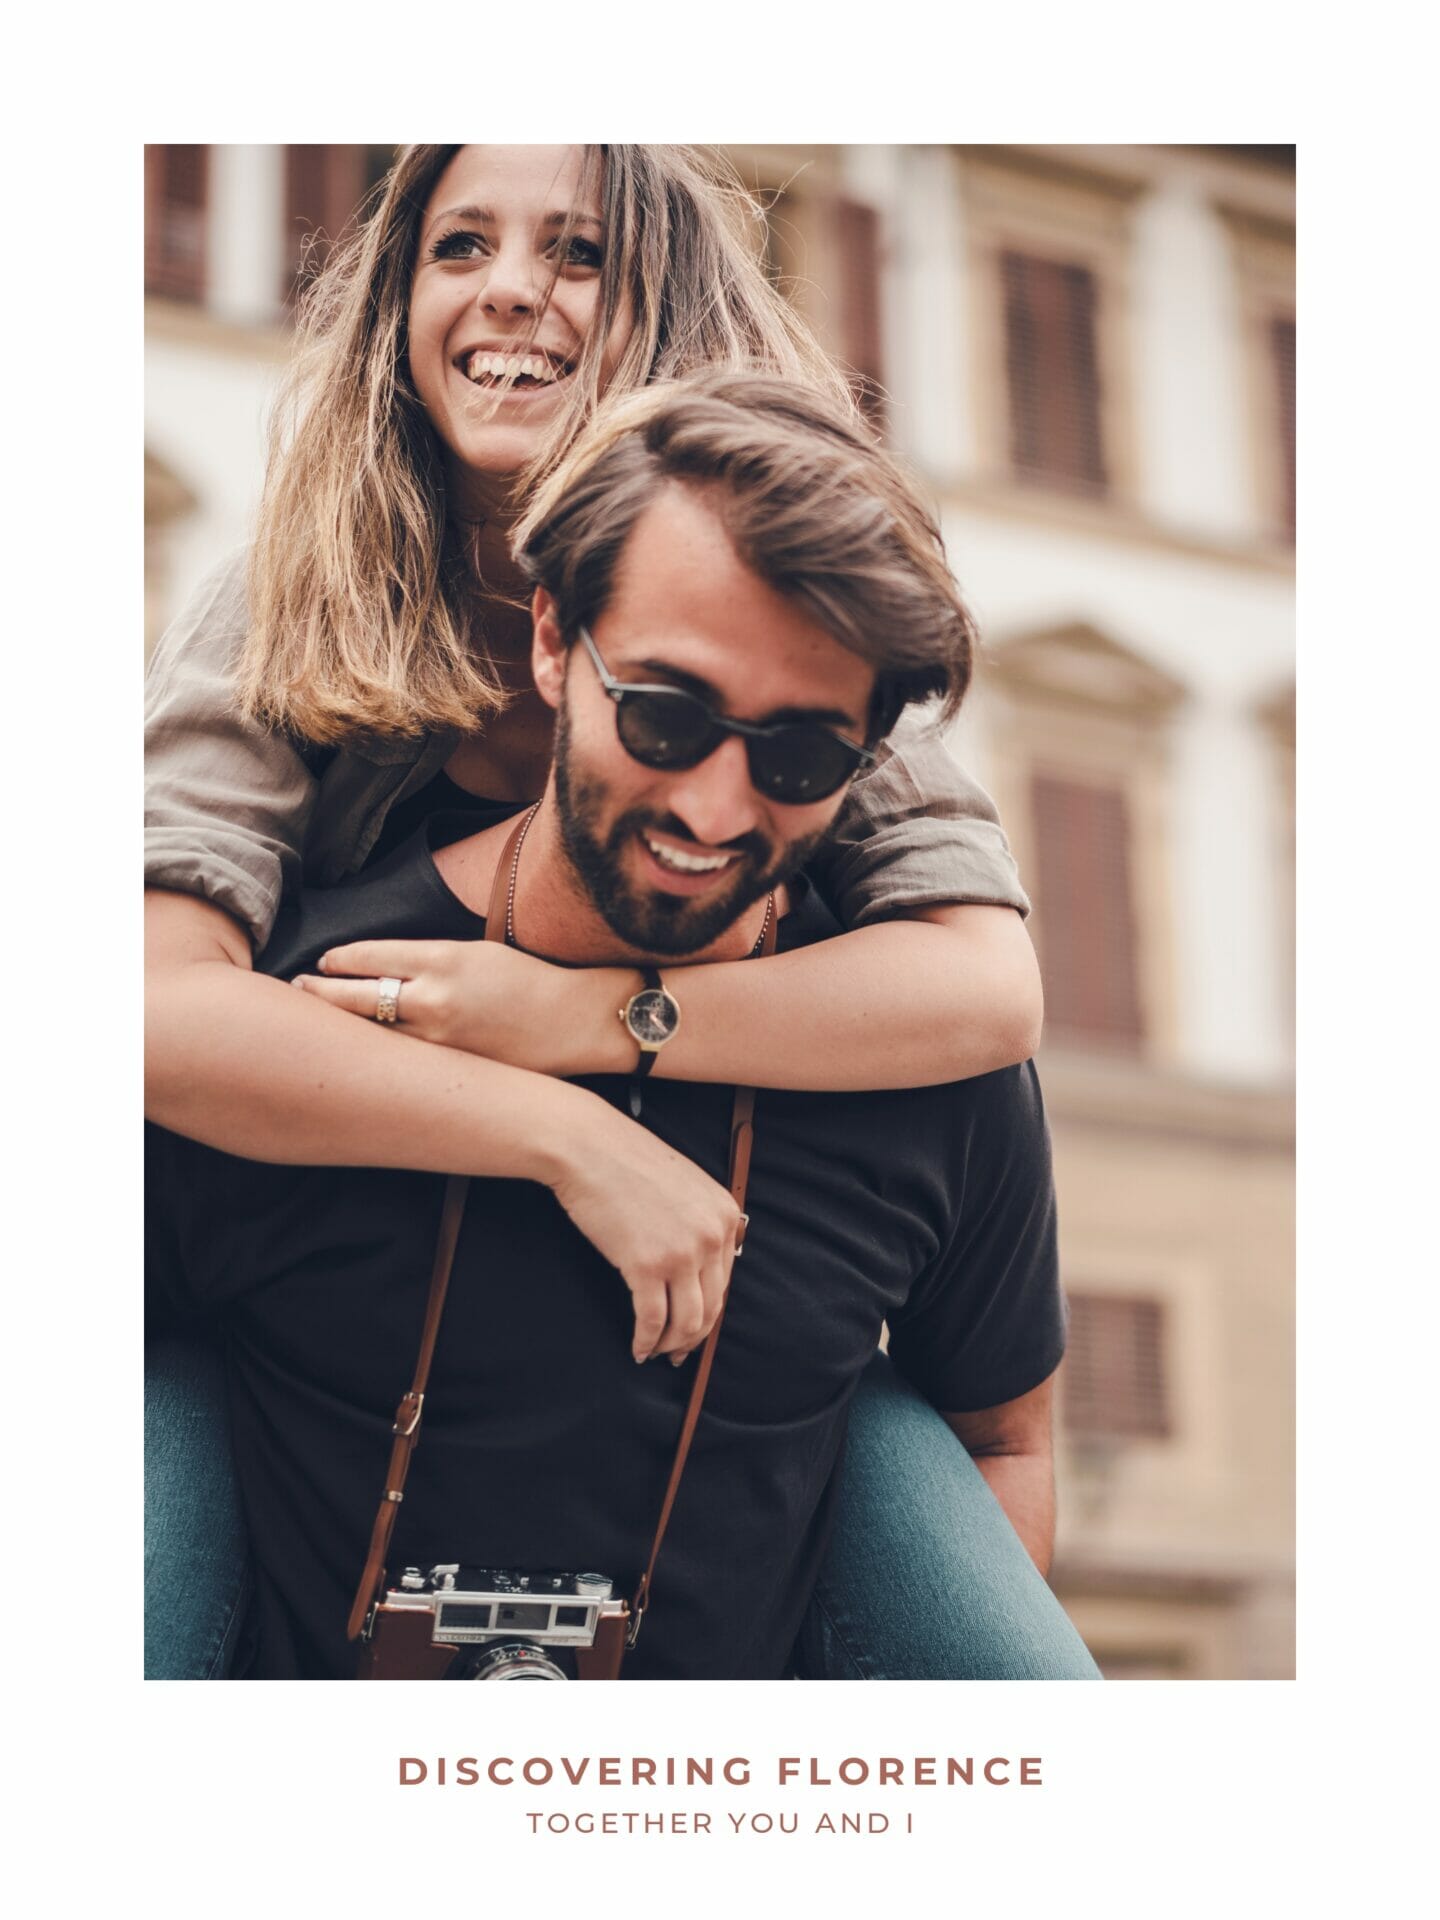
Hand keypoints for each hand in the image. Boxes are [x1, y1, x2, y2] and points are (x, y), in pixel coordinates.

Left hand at [294, 939, 592, 1075]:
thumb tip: (383, 966)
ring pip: (371, 1032)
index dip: (339, 959)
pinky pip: (399, 1059)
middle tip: (299, 987)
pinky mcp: (449, 1066)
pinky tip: (360, 1053)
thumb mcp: (476, 952)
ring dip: (340, 1026)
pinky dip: (376, 1052)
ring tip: (318, 1021)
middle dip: (321, 991)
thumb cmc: (529, 980)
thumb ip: (428, 958)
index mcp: (444, 958)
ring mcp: (439, 1037)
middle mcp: (435, 997)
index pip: (370, 956)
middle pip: (356, 995)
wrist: (574, 1021)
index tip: (325, 961)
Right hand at [548, 1098, 742, 1363]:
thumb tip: (698, 1272)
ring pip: (686, 1322)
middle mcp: (711, 1235)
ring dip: (670, 1345)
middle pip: (711, 1307)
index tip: (692, 1328)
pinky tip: (637, 1348)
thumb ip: (700, 1222)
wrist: (587, 1146)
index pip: (725, 1282)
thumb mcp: (684, 1186)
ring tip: (654, 1351)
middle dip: (692, 1337)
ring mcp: (681, 1252)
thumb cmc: (626, 1163)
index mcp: (725, 1214)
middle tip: (675, 1352)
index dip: (708, 1313)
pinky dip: (645, 1341)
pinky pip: (652, 1320)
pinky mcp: (646, 1265)